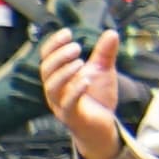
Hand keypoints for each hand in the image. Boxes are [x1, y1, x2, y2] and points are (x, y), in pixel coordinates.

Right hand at [42, 29, 125, 158]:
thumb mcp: (103, 71)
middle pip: (46, 71)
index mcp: (59, 77)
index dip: (53, 45)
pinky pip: (67, 104)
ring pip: (52, 87)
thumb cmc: (97, 98)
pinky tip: (85, 80)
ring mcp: (61, 104)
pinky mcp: (72, 116)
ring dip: (64, 73)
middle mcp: (55, 90)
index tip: (67, 32)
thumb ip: (105, 53)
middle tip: (76, 47)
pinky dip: (75, 91)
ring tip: (79, 62)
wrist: (103, 126)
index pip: (47, 58)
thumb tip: (111, 32)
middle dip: (59, 57)